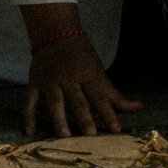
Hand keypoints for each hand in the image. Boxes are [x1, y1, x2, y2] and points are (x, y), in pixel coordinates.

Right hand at [23, 36, 142, 137]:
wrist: (55, 32)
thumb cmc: (82, 56)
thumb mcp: (99, 72)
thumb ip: (115, 95)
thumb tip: (139, 107)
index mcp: (87, 75)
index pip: (100, 97)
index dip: (109, 113)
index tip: (116, 129)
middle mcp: (69, 78)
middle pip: (78, 100)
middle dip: (84, 117)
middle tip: (91, 135)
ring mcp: (50, 81)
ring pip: (54, 102)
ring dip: (59, 118)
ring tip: (64, 135)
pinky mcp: (35, 82)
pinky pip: (30, 101)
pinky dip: (28, 116)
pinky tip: (30, 131)